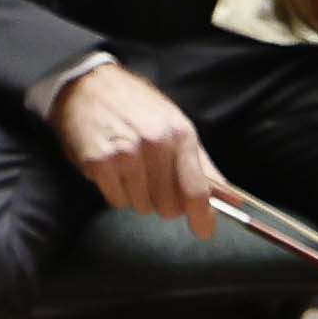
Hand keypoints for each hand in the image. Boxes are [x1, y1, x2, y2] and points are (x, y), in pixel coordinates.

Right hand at [49, 62, 226, 231]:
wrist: (88, 86)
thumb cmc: (136, 106)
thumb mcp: (175, 125)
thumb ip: (202, 164)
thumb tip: (229, 196)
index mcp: (180, 134)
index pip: (196, 188)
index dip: (202, 216)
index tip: (205, 231)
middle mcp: (156, 145)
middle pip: (168, 205)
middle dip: (163, 201)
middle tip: (153, 180)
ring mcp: (126, 154)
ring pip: (141, 205)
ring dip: (137, 194)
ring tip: (130, 167)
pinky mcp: (99, 163)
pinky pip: (116, 200)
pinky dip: (116, 191)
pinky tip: (113, 168)